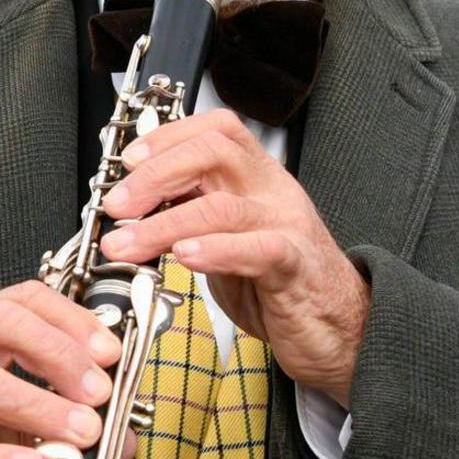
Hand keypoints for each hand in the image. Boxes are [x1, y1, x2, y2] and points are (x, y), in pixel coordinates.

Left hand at [97, 108, 370, 394]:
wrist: (343, 328)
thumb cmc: (281, 285)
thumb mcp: (228, 239)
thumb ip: (193, 214)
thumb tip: (136, 201)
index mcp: (256, 178)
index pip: (215, 130)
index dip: (167, 137)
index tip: (127, 161)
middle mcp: (273, 191)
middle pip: (214, 153)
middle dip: (155, 175)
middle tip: (116, 205)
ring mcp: (287, 224)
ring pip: (222, 206)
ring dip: (162, 223)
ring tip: (125, 244)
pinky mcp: (296, 266)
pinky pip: (257, 247)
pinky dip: (215, 250)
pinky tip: (184, 256)